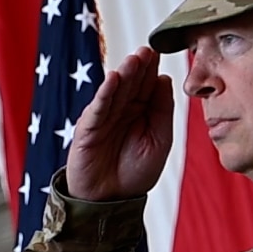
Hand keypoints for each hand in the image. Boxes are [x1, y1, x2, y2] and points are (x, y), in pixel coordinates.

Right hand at [66, 47, 176, 201]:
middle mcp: (122, 110)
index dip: (152, 69)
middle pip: (132, 83)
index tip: (161, 51)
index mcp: (142, 111)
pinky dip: (104, 94)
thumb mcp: (160, 141)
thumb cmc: (136, 173)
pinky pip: (97, 109)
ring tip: (133, 59)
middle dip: (139, 67)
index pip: (148, 85)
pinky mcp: (88, 129)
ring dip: (123, 74)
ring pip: (115, 92)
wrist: (112, 202)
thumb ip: (162, 111)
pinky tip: (113, 80)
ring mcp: (104, 118)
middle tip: (148, 50)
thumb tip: (164, 79)